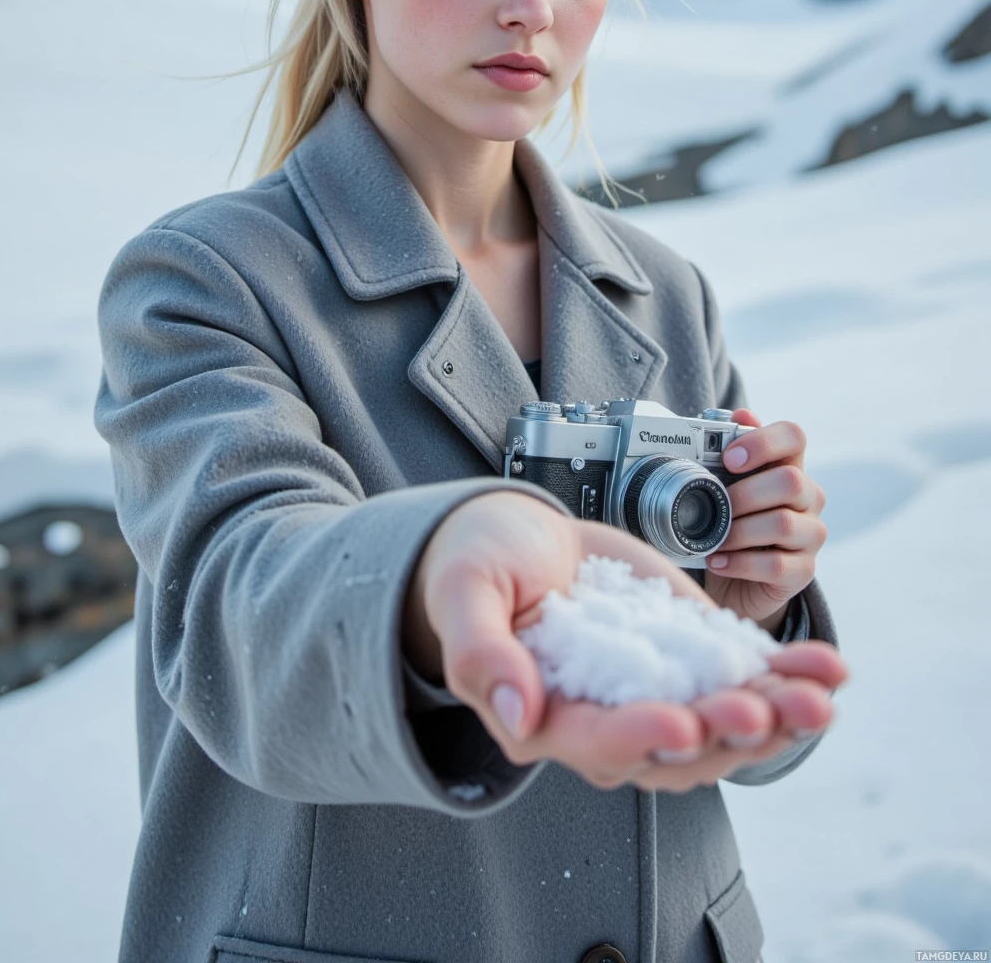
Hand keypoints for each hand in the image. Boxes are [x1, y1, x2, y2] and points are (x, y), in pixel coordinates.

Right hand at [402, 491, 847, 793]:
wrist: (517, 542)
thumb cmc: (479, 567)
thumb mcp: (466, 594)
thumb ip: (481, 654)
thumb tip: (515, 715)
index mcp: (547, 720)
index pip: (600, 742)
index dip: (641, 736)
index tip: (679, 722)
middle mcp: (612, 722)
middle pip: (678, 750)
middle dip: (727, 733)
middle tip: (765, 710)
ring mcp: (658, 691)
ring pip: (725, 724)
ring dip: (778, 715)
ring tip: (821, 693)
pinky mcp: (691, 658)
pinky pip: (746, 679)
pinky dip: (788, 676)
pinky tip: (826, 667)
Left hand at [703, 409, 828, 632]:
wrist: (738, 579)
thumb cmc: (732, 522)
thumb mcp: (726, 486)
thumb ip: (732, 450)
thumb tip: (742, 413)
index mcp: (789, 466)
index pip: (794, 436)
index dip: (763, 441)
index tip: (729, 459)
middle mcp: (809, 497)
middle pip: (790, 481)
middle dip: (744, 494)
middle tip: (715, 504)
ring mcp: (811, 534)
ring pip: (783, 524)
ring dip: (739, 531)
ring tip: (714, 539)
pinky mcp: (804, 570)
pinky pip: (777, 564)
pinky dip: (740, 563)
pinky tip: (719, 561)